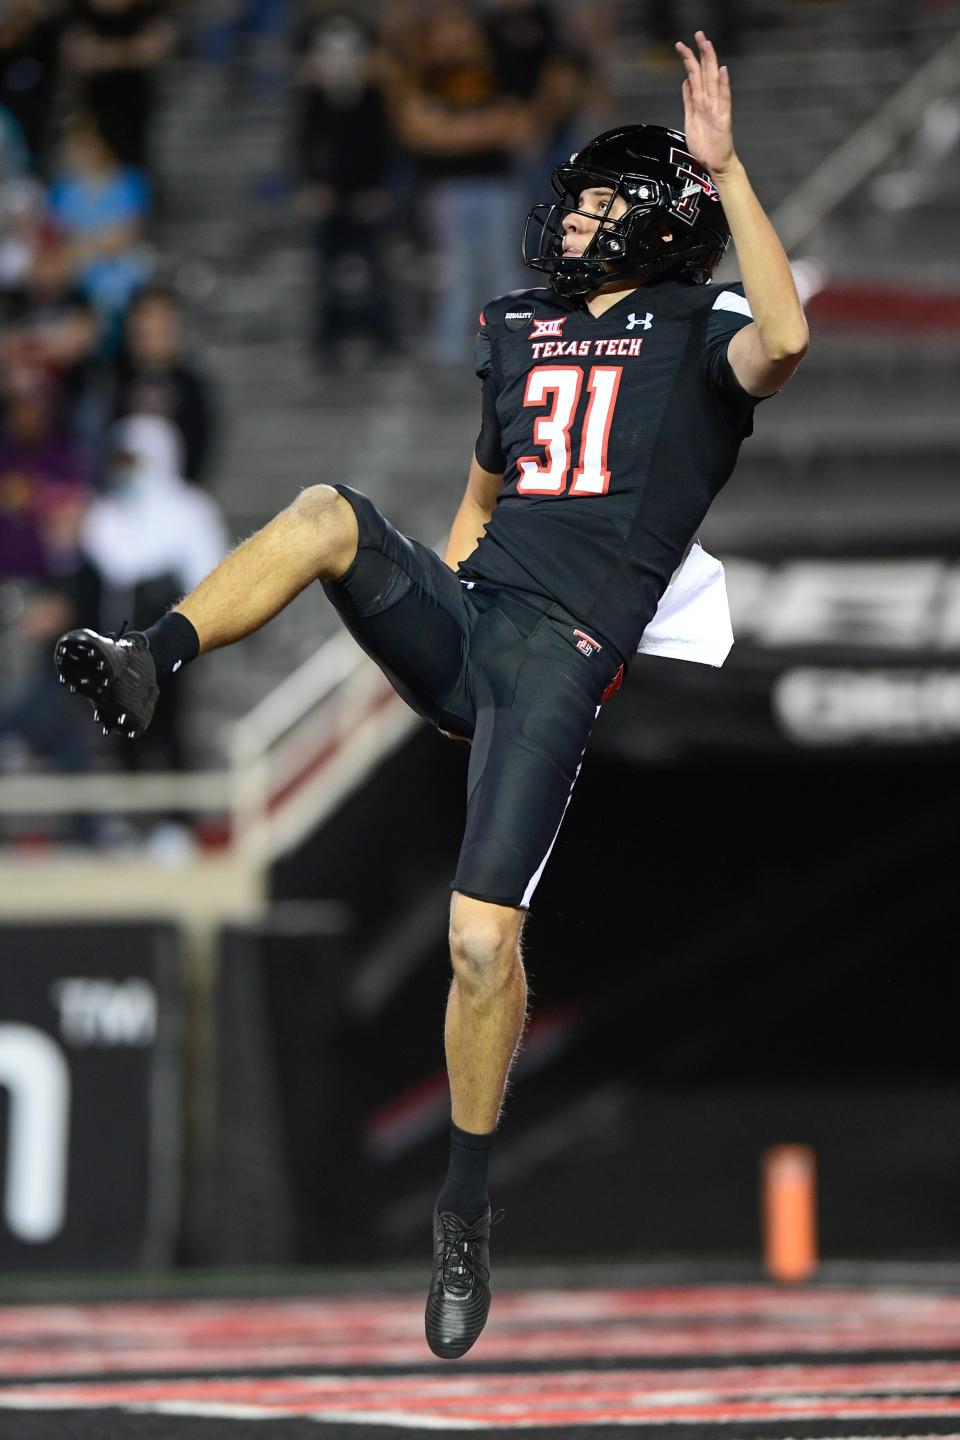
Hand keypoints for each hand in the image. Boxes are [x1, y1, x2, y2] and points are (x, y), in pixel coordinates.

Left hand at [675, 31, 735, 178]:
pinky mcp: (723, 118)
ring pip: (712, 80)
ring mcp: (717, 108)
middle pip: (705, 71)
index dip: (689, 59)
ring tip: (707, 44)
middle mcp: (709, 101)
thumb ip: (688, 101)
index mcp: (700, 101)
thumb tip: (686, 82)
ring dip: (710, 61)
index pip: (695, 75)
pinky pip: (724, 99)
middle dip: (701, 52)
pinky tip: (722, 71)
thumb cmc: (704, 145)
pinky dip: (723, 84)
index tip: (682, 45)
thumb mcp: (690, 119)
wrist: (714, 165)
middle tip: (698, 33)